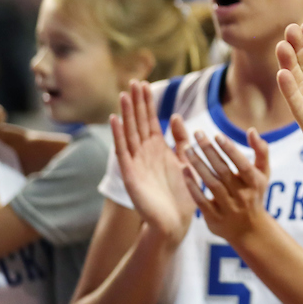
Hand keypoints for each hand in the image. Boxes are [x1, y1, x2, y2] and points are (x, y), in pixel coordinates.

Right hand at [111, 81, 195, 244]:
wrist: (175, 222)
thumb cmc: (182, 194)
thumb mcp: (186, 161)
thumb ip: (182, 140)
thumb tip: (175, 116)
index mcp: (158, 149)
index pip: (151, 121)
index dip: (148, 103)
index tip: (145, 83)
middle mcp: (145, 153)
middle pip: (139, 122)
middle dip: (137, 102)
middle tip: (134, 81)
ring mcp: (136, 162)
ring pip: (130, 132)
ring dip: (127, 113)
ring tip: (124, 94)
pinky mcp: (130, 174)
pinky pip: (123, 151)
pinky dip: (119, 135)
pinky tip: (115, 119)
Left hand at [178, 126, 270, 248]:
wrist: (250, 230)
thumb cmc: (254, 194)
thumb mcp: (263, 174)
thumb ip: (261, 151)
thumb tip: (252, 130)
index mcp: (255, 183)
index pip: (242, 164)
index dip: (230, 150)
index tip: (217, 135)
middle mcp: (242, 196)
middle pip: (224, 171)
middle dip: (210, 151)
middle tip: (197, 133)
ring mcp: (228, 208)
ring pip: (211, 184)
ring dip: (198, 165)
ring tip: (187, 148)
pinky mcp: (214, 218)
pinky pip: (201, 200)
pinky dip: (192, 186)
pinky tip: (184, 170)